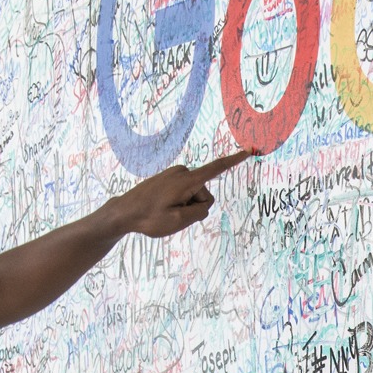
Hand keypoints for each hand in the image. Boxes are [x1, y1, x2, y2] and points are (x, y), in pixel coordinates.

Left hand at [108, 150, 254, 238]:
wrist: (124, 211)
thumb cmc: (150, 218)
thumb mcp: (178, 221)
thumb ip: (199, 213)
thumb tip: (204, 205)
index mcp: (187, 180)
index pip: (216, 169)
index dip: (234, 161)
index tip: (248, 151)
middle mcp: (182, 173)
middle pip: (204, 194)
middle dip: (194, 207)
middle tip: (172, 215)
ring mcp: (174, 174)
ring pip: (193, 195)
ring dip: (185, 206)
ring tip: (164, 211)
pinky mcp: (168, 178)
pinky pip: (183, 192)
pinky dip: (178, 202)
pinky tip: (161, 207)